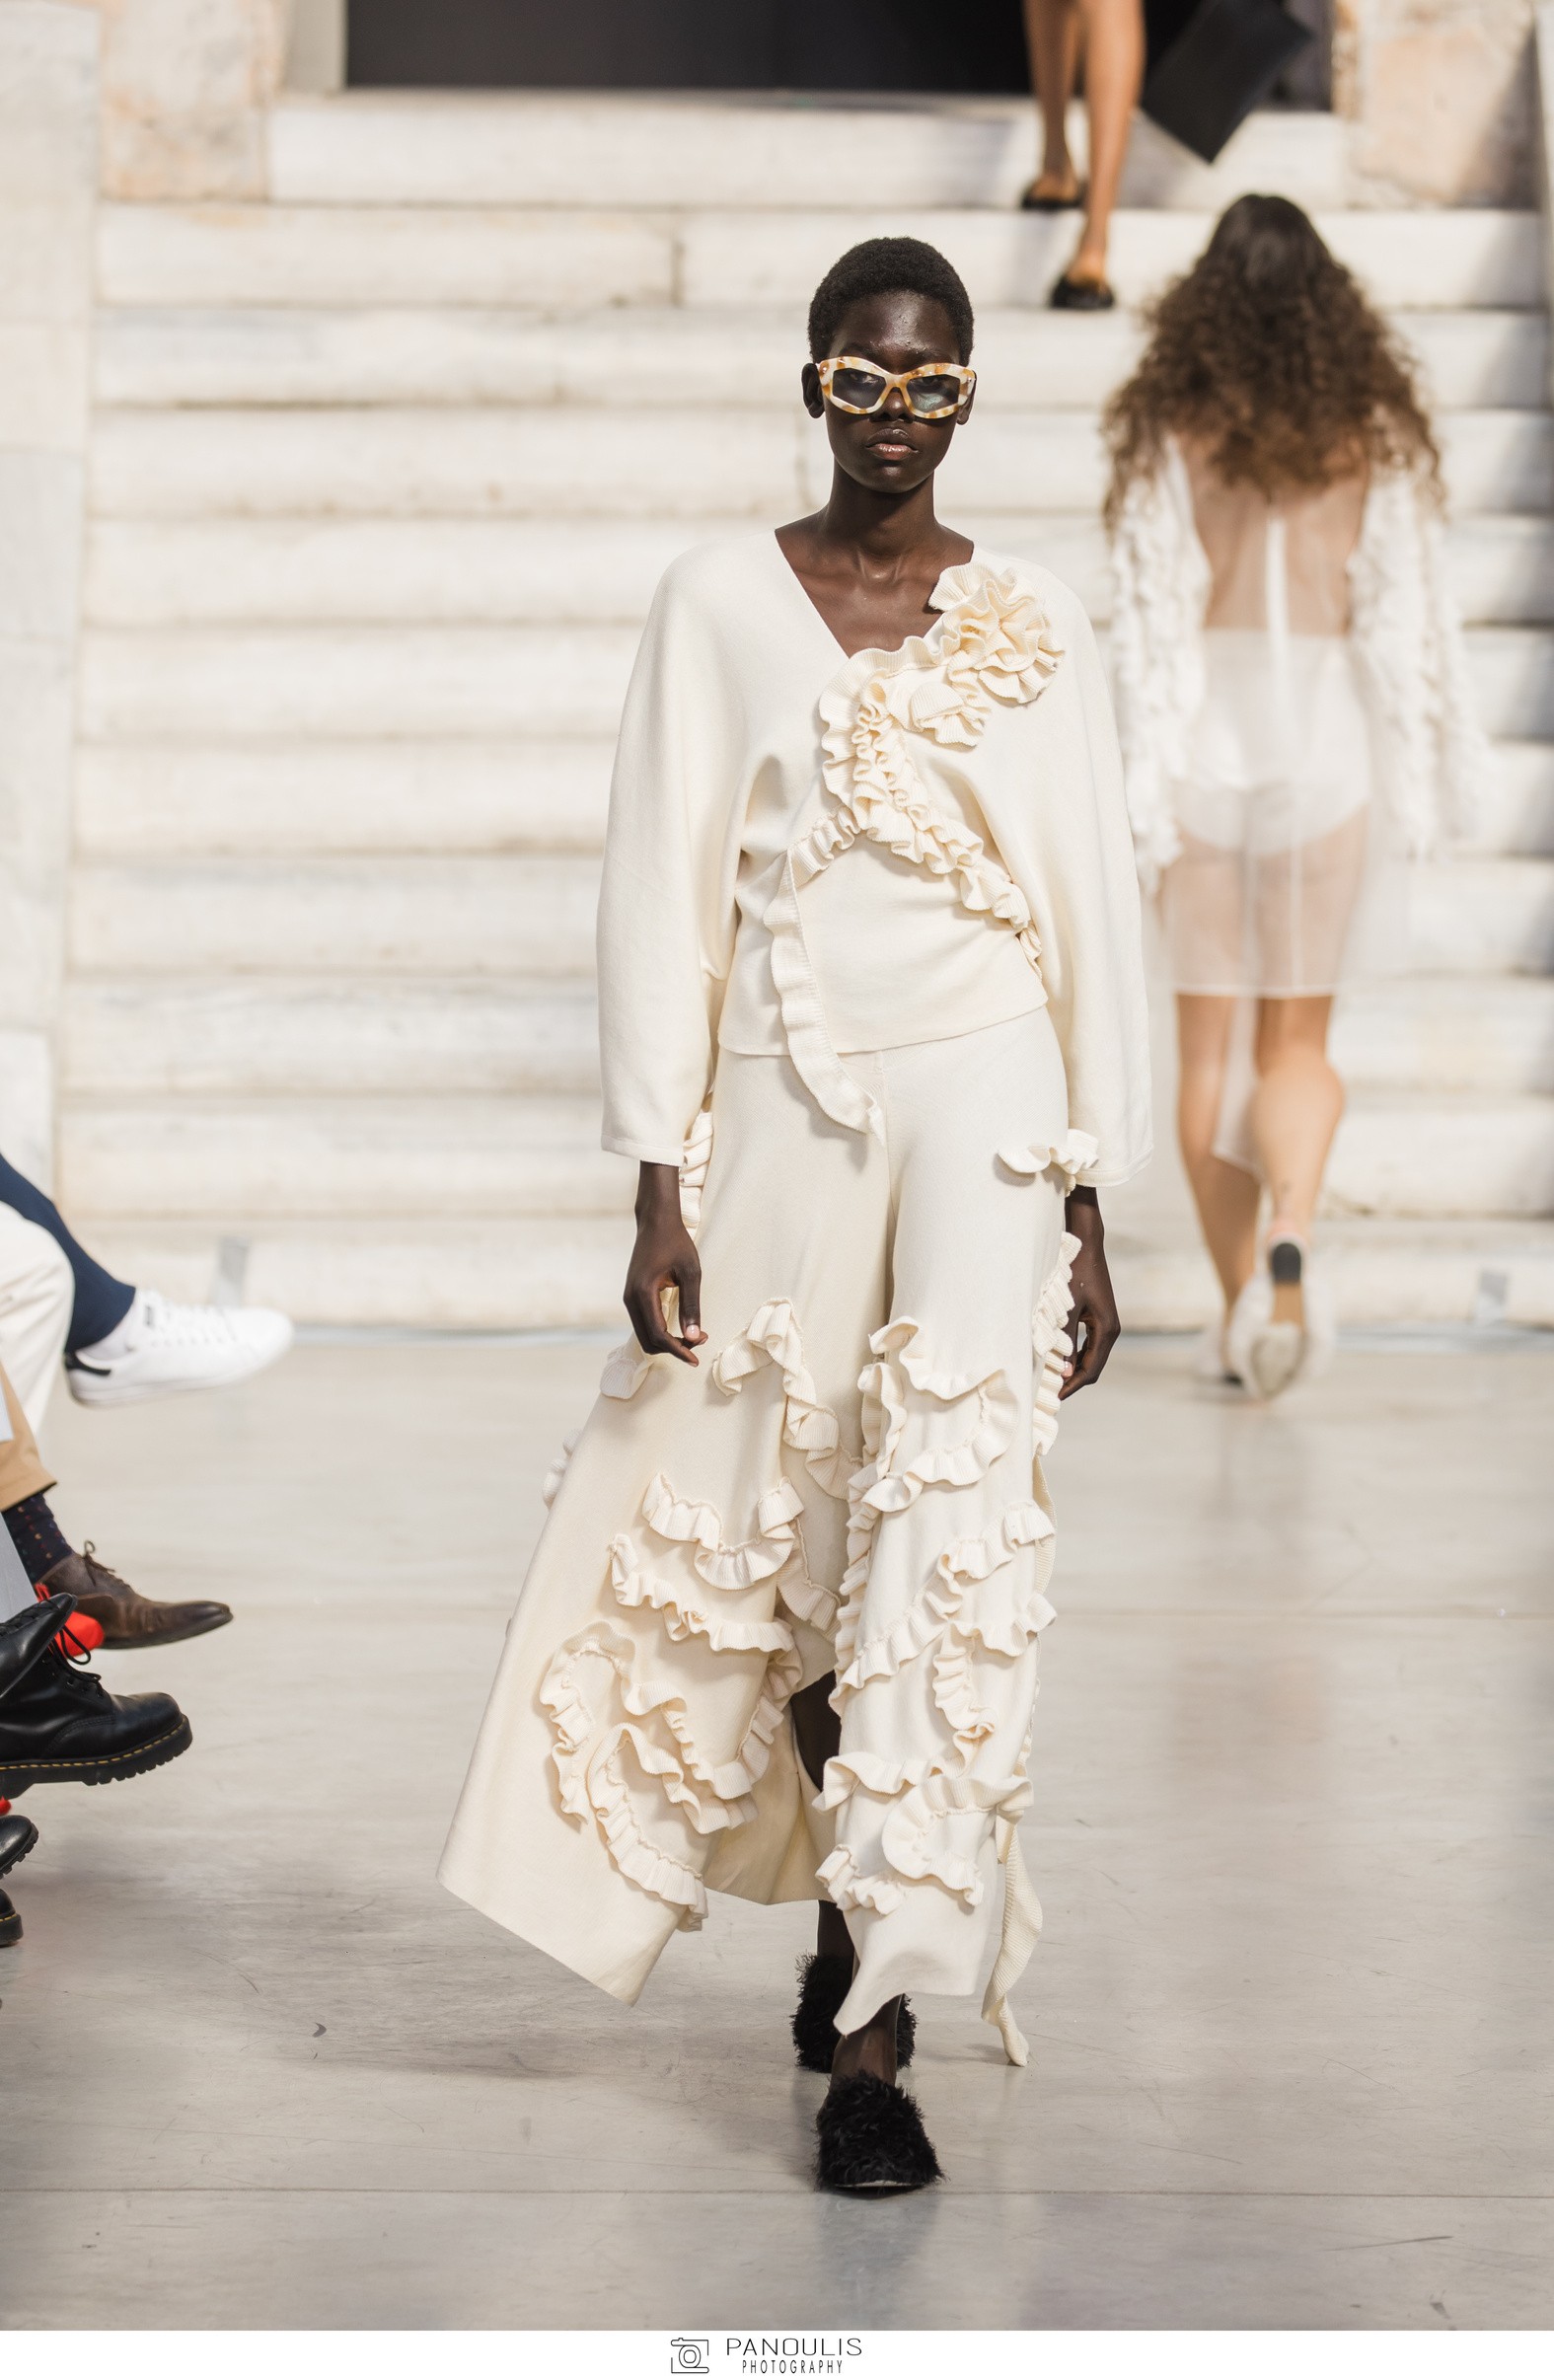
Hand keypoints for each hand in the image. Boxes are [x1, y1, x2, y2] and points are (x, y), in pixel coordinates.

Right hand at [623, 1162, 705, 1366]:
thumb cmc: (676, 1242)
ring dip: (668, 1341)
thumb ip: (691, 1306)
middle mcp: (630, 1299)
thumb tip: (692, 1337)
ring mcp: (629, 1298)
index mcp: (643, 1294)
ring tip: (694, 1335)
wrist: (656, 1221)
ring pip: (645, 1334)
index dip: (678, 1350)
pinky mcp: (633, 1296)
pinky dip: (661, 1331)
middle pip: (649, 1341)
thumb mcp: (691, 1273)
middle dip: (674, 1348)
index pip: (658, 1335)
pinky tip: (680, 1327)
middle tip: (700, 1339)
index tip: (696, 1358)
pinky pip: (644, 1324)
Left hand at [1059, 1187, 1118, 1399]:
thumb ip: (1065, 1340)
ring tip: (1050, 1380)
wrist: (1084, 1244)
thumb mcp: (1066, 1308)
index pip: (1091, 1369)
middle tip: (1049, 1393)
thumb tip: (1064, 1372)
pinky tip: (1056, 1359)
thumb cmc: (1074, 1272)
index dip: (1073, 1385)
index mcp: (1107, 1329)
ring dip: (1073, 1369)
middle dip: (1073, 1381)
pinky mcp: (1097, 1317)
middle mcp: (1110, 1329)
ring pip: (1090, 1357)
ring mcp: (1105, 1324)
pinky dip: (1073, 1355)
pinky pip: (1087, 1344)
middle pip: (1093, 1367)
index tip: (1055, 1397)